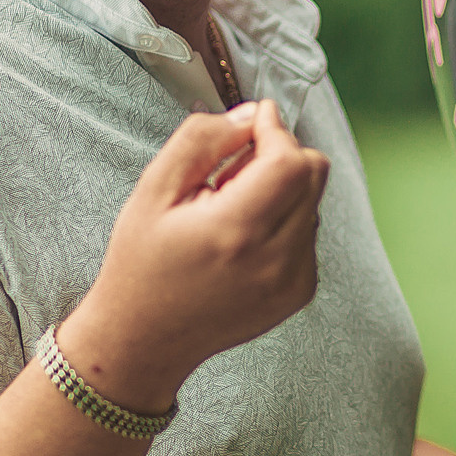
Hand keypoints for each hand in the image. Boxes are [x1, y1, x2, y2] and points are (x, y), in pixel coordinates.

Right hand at [60, 100, 328, 411]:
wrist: (144, 340)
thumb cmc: (141, 263)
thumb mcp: (154, 190)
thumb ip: (203, 140)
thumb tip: (251, 116)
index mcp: (236, 231)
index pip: (291, 161)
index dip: (275, 130)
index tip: (253, 120)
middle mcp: (275, 260)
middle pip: (314, 175)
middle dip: (279, 155)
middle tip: (232, 170)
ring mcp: (293, 281)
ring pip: (314, 201)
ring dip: (282, 189)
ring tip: (231, 210)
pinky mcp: (300, 293)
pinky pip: (309, 233)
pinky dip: (284, 221)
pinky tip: (241, 239)